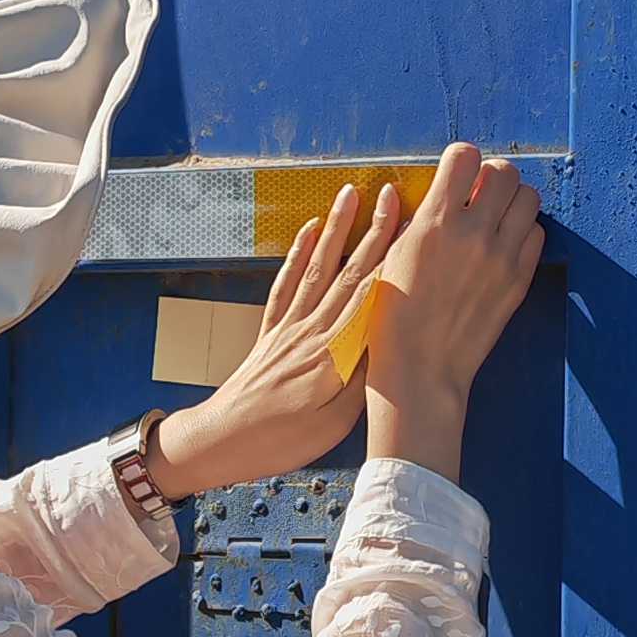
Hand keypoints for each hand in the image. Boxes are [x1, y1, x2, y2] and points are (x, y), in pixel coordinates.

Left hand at [146, 179, 411, 499]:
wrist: (222, 441)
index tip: (414, 225)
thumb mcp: (334, 420)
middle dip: (372, 230)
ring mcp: (288, 326)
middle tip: (390, 194)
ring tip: (350, 194)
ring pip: (318, 267)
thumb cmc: (282, 440)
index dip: (393, 258)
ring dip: (337, 229)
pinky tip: (309, 230)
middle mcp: (312, 329)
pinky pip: (286, 283)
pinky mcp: (270, 332)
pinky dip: (299, 253)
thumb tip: (388, 336)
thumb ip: (361, 376)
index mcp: (334, 352)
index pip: (370, 294)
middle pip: (348, 271)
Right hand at [359, 145, 543, 479]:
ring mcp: (501, 256)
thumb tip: (441, 189)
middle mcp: (473, 233)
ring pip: (528, 197)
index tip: (455, 173)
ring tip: (495, 215)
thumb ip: (419, 217)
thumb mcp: (393, 256)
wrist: (421, 369)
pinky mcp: (518, 279)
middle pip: (503, 170)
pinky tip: (503, 244)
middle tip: (480, 192)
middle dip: (491, 174)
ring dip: (512, 199)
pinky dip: (523, 231)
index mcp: (434, 222)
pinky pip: (536, 233)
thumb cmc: (393, 315)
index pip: (464, 156)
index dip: (460, 159)